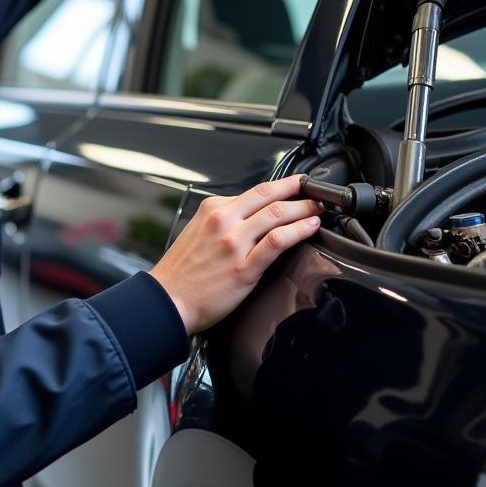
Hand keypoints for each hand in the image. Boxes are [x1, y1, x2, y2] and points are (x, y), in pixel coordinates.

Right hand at [149, 175, 321, 334]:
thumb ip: (225, 220)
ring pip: (277, 215)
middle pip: (270, 197)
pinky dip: (298, 231)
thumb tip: (252, 216)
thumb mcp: (198, 231)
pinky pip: (277, 242)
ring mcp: (234, 243)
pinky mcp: (243, 267)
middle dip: (299, 193)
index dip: (283, 186)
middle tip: (317, 196)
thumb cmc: (181, 271)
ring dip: (304, 210)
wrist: (167, 300)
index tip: (297, 187)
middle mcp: (224, 221)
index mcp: (213, 209)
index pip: (256, 191)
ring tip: (318, 211)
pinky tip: (310, 228)